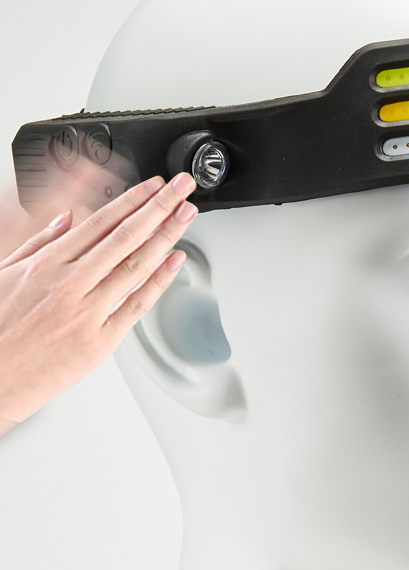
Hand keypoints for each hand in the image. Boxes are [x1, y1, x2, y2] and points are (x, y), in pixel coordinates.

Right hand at [0, 172, 197, 433]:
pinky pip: (137, 306)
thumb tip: (68, 219)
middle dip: (159, 207)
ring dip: (166, 235)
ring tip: (186, 214)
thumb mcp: (4, 275)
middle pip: (125, 236)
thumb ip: (38, 244)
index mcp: (46, 264)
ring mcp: (86, 312)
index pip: (100, 223)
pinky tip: (176, 261)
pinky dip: (160, 281)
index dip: (133, 200)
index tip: (155, 186)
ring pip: (136, 265)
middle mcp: (69, 284)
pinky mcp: (100, 341)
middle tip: (182, 188)